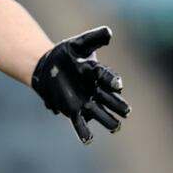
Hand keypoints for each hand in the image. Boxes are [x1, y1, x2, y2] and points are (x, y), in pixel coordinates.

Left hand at [32, 26, 130, 143]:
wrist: (47, 65)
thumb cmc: (66, 54)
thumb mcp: (78, 44)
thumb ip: (93, 39)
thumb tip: (108, 32)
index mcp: (99, 74)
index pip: (108, 78)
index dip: (112, 81)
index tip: (117, 84)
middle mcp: (96, 90)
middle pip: (110, 100)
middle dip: (117, 105)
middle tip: (124, 111)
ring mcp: (86, 102)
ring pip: (101, 114)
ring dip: (108, 120)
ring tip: (115, 126)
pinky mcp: (73, 110)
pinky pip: (80, 123)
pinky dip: (84, 132)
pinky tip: (88, 140)